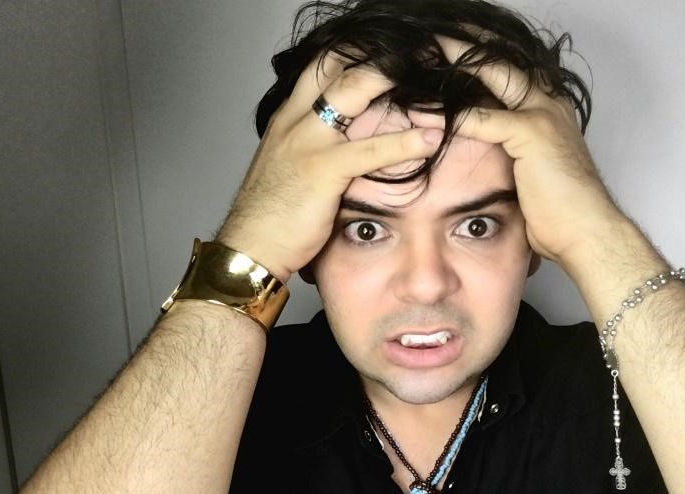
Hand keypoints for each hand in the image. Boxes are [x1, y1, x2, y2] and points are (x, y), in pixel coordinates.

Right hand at [216, 53, 442, 280]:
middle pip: (336, 64)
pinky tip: (430, 140)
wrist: (250, 247)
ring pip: (353, 91)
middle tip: (420, 56)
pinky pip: (370, 149)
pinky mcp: (322, 170)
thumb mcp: (290, 169)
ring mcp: (307, 142)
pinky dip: (405, 142)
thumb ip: (314, 149)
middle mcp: (294, 120)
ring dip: (395, 79)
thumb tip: (347, 146)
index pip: (321, 66)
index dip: (357, 54)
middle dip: (380, 56)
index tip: (392, 56)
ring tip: (434, 82)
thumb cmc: (271, 216)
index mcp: (287, 118)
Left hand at [414, 36, 624, 265]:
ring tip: (420, 58)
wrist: (586, 231)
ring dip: (454, 64)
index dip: (478, 55)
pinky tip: (422, 115)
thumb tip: (481, 155)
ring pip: (492, 76)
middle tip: (430, 36)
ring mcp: (543, 114)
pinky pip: (483, 118)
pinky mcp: (533, 133)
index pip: (510, 69)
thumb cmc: (559, 212)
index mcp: (549, 108)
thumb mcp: (531, 173)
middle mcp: (549, 102)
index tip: (448, 47)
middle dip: (464, 44)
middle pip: (501, 60)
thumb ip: (510, 153)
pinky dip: (451, 117)